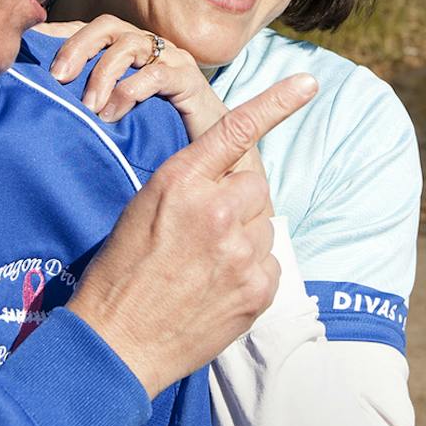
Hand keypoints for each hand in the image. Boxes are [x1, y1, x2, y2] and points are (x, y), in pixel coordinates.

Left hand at [43, 15, 228, 140]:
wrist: (213, 155)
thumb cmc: (158, 135)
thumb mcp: (114, 116)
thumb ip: (87, 104)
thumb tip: (41, 107)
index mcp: (127, 50)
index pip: (87, 29)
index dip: (59, 35)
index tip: (29, 49)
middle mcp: (148, 47)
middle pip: (107, 26)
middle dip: (77, 47)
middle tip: (57, 78)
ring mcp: (171, 59)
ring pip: (131, 44)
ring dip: (103, 73)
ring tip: (88, 106)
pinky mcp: (189, 79)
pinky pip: (157, 73)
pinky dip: (131, 90)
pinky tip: (114, 114)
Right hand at [67, 73, 316, 398]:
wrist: (118, 342)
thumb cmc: (122, 271)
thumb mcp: (143, 207)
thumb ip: (192, 184)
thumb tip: (234, 179)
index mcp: (181, 181)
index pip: (236, 130)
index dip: (275, 103)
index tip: (307, 83)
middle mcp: (216, 210)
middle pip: (255, 185)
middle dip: (237, 201)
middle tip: (205, 230)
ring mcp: (241, 252)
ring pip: (264, 225)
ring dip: (243, 236)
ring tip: (204, 264)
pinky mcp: (258, 289)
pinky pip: (269, 263)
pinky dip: (250, 271)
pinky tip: (216, 286)